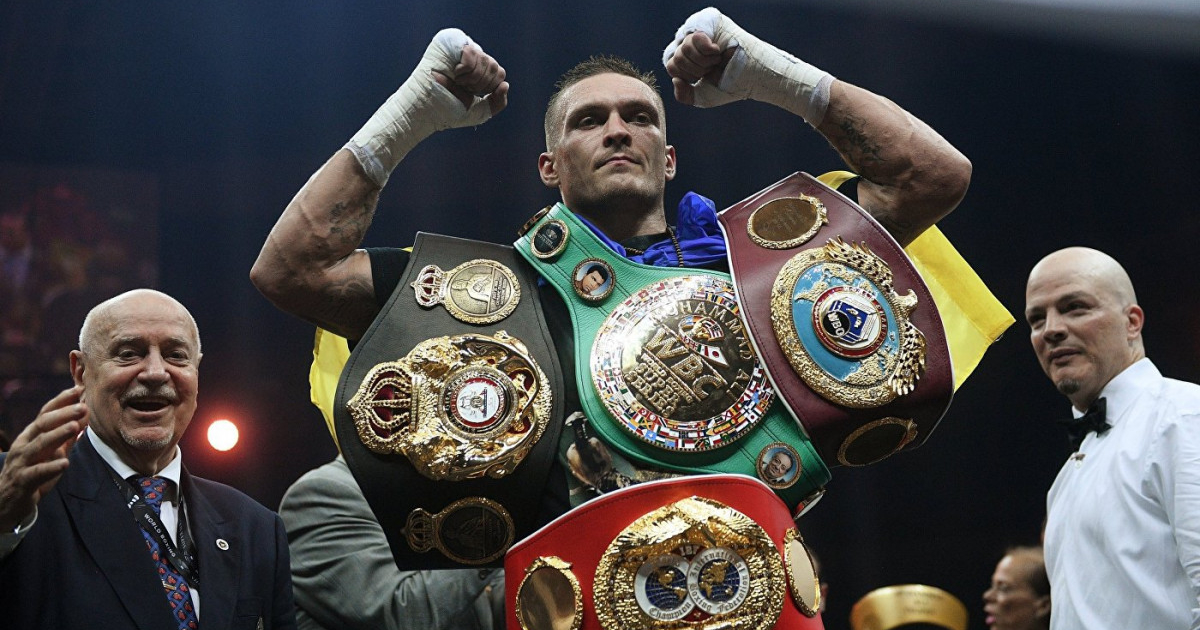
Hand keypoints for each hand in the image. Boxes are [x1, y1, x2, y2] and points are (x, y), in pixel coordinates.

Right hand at [0, 386, 86, 530]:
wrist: (5, 502)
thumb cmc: (32, 474)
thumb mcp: (50, 453)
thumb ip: (66, 438)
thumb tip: (85, 418)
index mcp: (30, 436)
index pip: (45, 414)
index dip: (61, 401)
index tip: (78, 390)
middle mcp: (24, 445)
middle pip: (42, 425)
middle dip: (63, 414)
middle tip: (83, 407)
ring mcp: (21, 463)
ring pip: (39, 446)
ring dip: (58, 434)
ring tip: (75, 426)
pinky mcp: (22, 482)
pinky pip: (36, 473)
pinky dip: (51, 467)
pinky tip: (65, 463)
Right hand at [408, 28, 506, 131]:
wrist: (428, 110)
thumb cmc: (449, 109)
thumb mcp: (480, 111)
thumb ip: (497, 102)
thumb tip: (505, 84)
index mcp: (478, 69)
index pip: (499, 73)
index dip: (489, 87)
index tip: (471, 93)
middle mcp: (472, 56)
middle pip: (494, 67)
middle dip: (480, 85)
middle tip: (462, 88)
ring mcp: (461, 47)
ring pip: (486, 60)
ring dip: (471, 79)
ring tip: (457, 81)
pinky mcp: (451, 41)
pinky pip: (472, 54)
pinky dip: (464, 70)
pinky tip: (453, 73)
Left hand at [662, 7, 831, 122]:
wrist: (750, 79)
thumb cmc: (730, 85)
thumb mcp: (701, 96)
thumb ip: (683, 95)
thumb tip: (675, 79)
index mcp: (687, 56)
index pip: (671, 65)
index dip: (687, 77)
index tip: (706, 77)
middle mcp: (690, 40)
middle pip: (674, 58)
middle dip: (696, 70)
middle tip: (715, 67)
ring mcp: (699, 28)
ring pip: (683, 48)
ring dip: (703, 62)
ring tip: (718, 59)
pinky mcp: (709, 20)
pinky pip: (694, 36)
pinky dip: (706, 50)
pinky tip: (717, 51)